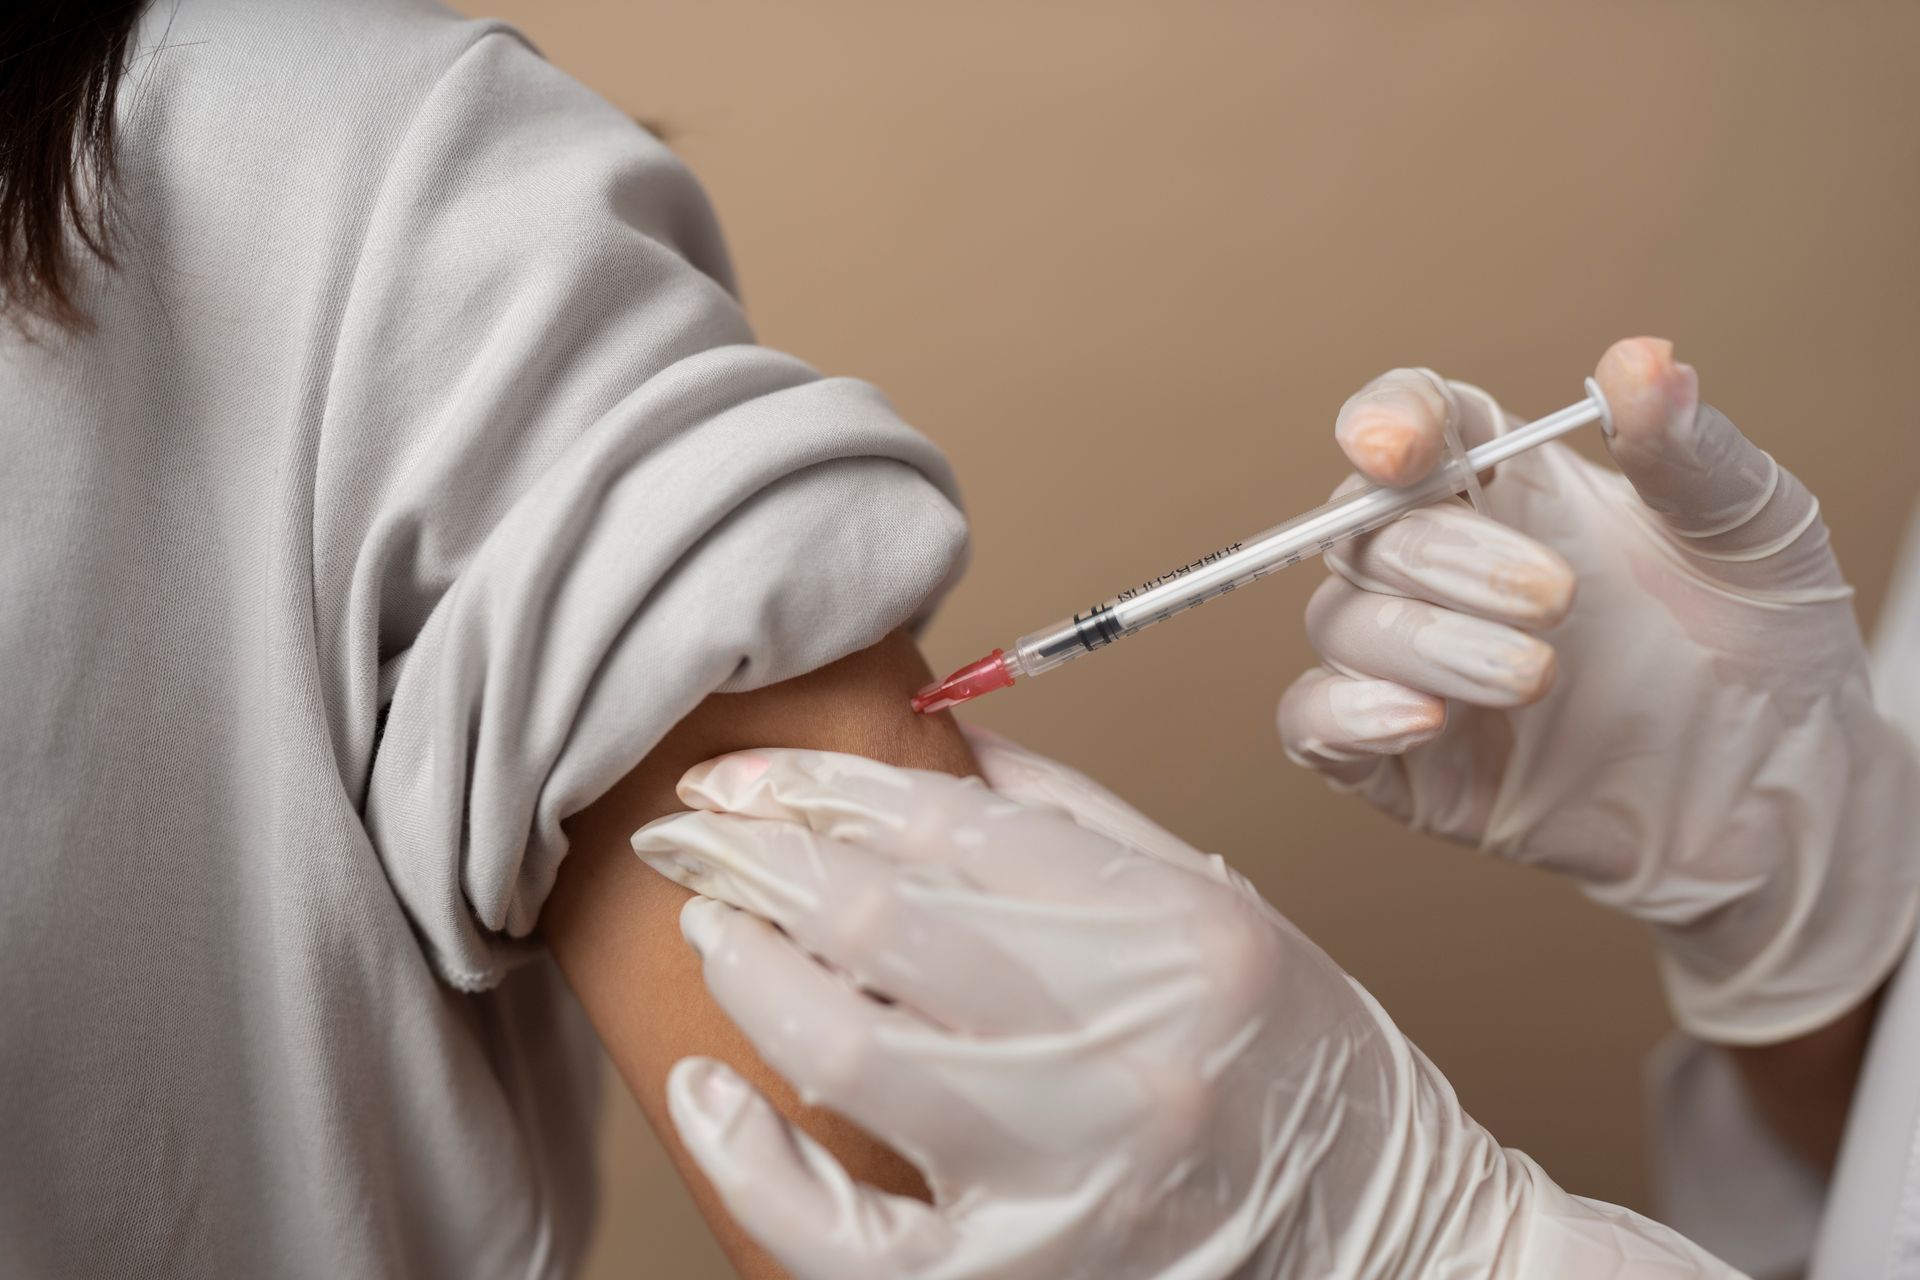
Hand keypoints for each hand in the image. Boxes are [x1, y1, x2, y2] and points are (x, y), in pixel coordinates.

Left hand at [632, 731, 1740, 1278]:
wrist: (1385, 1241)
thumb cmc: (1299, 1065)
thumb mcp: (1214, 905)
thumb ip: (1069, 823)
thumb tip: (923, 752)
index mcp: (1176, 933)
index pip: (953, 827)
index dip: (818, 788)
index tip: (740, 775)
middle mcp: (1126, 1051)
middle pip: (883, 920)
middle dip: (756, 859)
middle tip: (692, 833)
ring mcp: (1068, 1177)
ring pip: (846, 1049)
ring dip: (750, 974)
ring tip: (715, 930)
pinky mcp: (1020, 1277)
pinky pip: (842, 1236)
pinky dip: (753, 1163)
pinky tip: (712, 1095)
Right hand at [1278, 339, 1919, 1042]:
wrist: (1786, 794)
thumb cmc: (1765, 644)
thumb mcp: (1749, 527)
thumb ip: (1685, 449)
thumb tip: (1642, 362)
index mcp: (1514, 488)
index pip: (1417, 424)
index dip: (1386, 420)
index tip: (1395, 446)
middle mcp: (1449, 569)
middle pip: (1363, 528)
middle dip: (1444, 557)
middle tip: (1557, 599)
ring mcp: (1420, 665)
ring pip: (1339, 623)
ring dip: (1420, 640)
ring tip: (1534, 678)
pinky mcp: (1406, 762)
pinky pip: (1313, 725)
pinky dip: (1344, 715)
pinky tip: (1418, 718)